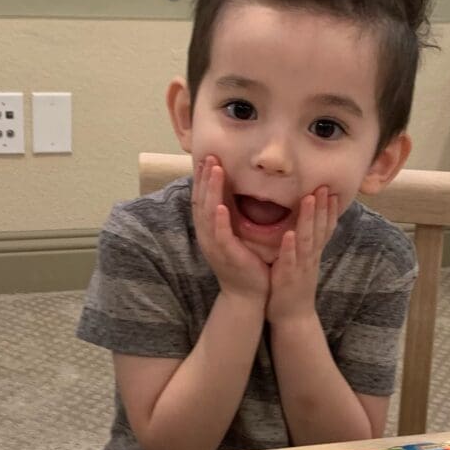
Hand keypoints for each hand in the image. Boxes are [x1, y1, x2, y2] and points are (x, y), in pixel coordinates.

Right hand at [192, 156, 268, 303]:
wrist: (248, 294)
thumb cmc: (245, 263)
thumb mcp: (235, 235)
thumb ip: (232, 216)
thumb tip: (233, 194)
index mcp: (210, 229)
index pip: (202, 198)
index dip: (204, 178)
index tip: (208, 157)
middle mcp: (207, 235)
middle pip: (201, 201)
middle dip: (205, 177)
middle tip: (209, 155)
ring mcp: (214, 246)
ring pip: (208, 214)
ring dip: (211, 191)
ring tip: (215, 170)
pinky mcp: (226, 256)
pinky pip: (220, 236)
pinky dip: (218, 220)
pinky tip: (220, 206)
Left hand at [267, 186, 338, 324]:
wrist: (293, 318)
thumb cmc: (294, 288)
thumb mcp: (304, 263)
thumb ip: (306, 245)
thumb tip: (308, 226)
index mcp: (313, 253)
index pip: (325, 227)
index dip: (330, 209)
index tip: (333, 190)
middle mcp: (311, 257)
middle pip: (319, 229)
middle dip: (322, 207)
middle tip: (324, 185)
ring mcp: (301, 267)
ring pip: (307, 240)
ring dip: (308, 220)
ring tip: (308, 199)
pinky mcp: (288, 278)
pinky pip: (290, 261)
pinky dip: (290, 248)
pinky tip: (289, 234)